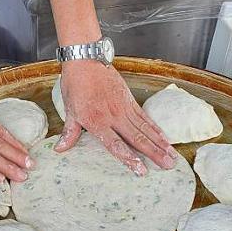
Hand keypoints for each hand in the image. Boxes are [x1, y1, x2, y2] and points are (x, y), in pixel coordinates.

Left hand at [55, 60, 175, 173]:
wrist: (86, 59)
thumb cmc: (75, 84)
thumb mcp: (69, 110)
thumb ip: (69, 133)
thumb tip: (60, 150)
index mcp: (97, 121)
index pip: (116, 145)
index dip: (129, 159)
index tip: (142, 171)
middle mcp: (114, 116)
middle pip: (137, 138)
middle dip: (154, 153)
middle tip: (168, 166)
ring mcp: (124, 107)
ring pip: (145, 129)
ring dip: (159, 143)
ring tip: (171, 156)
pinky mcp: (130, 99)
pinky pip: (145, 117)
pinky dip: (156, 129)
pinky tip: (164, 138)